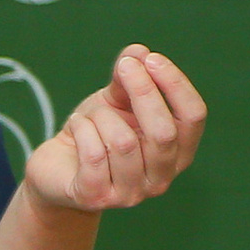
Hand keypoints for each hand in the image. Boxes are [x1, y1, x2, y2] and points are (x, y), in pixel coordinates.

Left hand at [23, 47, 206, 214]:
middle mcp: (161, 178)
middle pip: (164, 132)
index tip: (151, 59)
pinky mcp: (95, 197)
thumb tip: (138, 52)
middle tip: (124, 67)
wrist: (56, 168)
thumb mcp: (115, 101)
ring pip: (123, 142)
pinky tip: (76, 125)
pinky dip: (82, 129)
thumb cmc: (96, 133)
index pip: (193, 117)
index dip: (176, 84)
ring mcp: (130, 194)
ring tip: (89, 114)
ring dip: (101, 116)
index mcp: (178, 152)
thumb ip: (128, 79)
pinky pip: (94, 154)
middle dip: (143, 92)